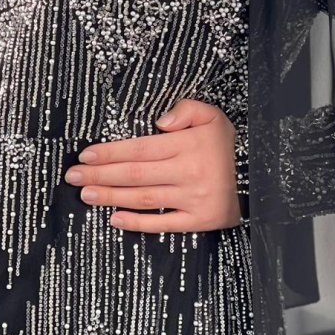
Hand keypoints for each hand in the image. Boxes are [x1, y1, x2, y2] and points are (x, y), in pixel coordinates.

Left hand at [64, 98, 241, 232]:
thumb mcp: (212, 116)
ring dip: (110, 197)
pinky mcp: (198, 220)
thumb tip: (161, 121)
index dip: (110, 152)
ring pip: (143, 198)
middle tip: (73, 176)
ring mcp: (192, 199)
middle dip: (100, 175)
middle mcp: (187, 173)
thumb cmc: (228, 145)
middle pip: (134, 175)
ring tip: (85, 194)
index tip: (86, 155)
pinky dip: (136, 223)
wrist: (261, 176)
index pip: (139, 149)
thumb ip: (186, 110)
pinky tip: (114, 219)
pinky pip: (162, 223)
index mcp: (187, 146)